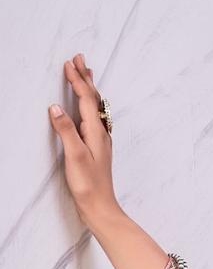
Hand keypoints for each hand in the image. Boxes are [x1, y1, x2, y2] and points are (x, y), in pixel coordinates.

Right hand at [49, 53, 117, 227]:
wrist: (101, 209)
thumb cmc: (89, 186)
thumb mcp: (75, 156)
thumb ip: (66, 131)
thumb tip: (56, 108)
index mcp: (96, 132)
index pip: (87, 99)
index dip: (77, 80)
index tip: (69, 63)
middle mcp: (101, 134)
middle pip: (94, 100)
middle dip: (86, 79)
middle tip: (80, 59)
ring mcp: (100, 142)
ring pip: (95, 108)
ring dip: (89, 89)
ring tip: (86, 75)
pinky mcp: (97, 150)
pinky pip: (94, 119)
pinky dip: (89, 105)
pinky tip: (88, 108)